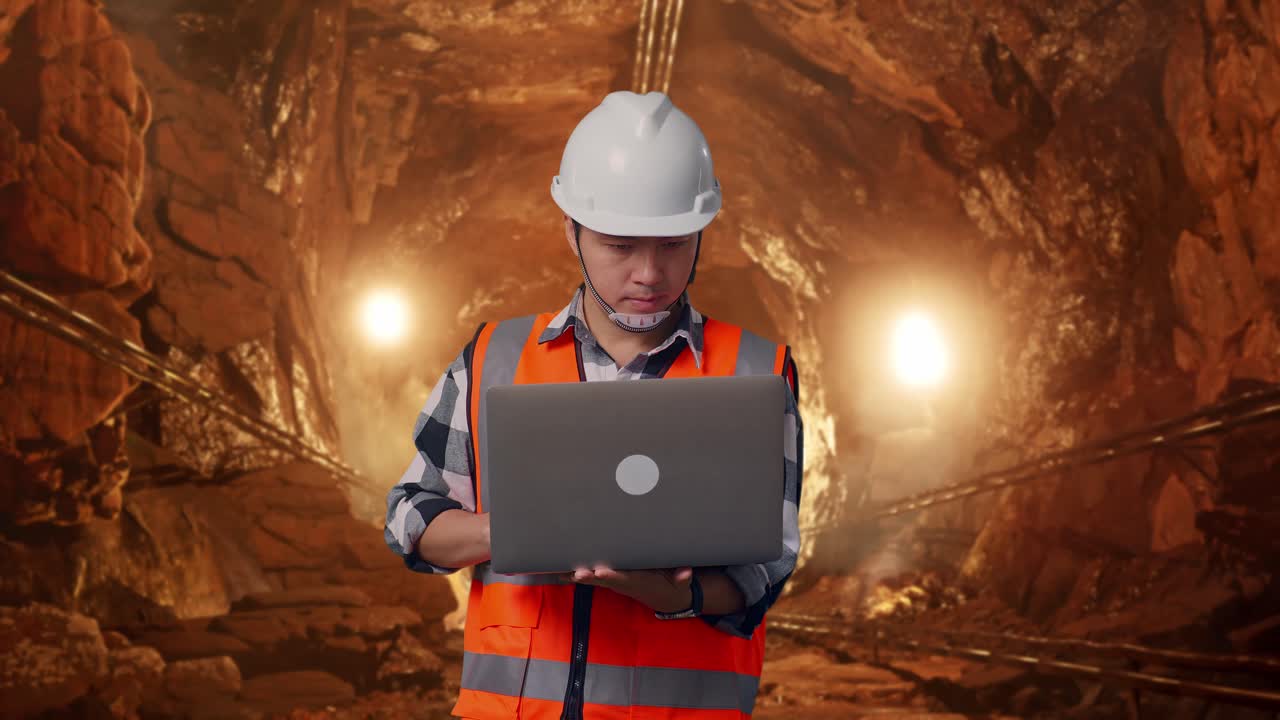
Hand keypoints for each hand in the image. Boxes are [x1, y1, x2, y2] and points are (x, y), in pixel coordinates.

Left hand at [565, 565, 693, 612]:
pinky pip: (592, 576)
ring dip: (576, 575)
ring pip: (593, 578)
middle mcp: (622, 582)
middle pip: (602, 579)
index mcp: (636, 581)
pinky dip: (577, 574)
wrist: (665, 597)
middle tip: (574, 572)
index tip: (598, 572)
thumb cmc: (671, 584)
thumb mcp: (679, 582)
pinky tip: (561, 570)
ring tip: (559, 569)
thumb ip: (682, 577)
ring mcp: (615, 582)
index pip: (620, 578)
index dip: (609, 575)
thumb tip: (686, 573)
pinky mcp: (611, 579)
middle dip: (588, 576)